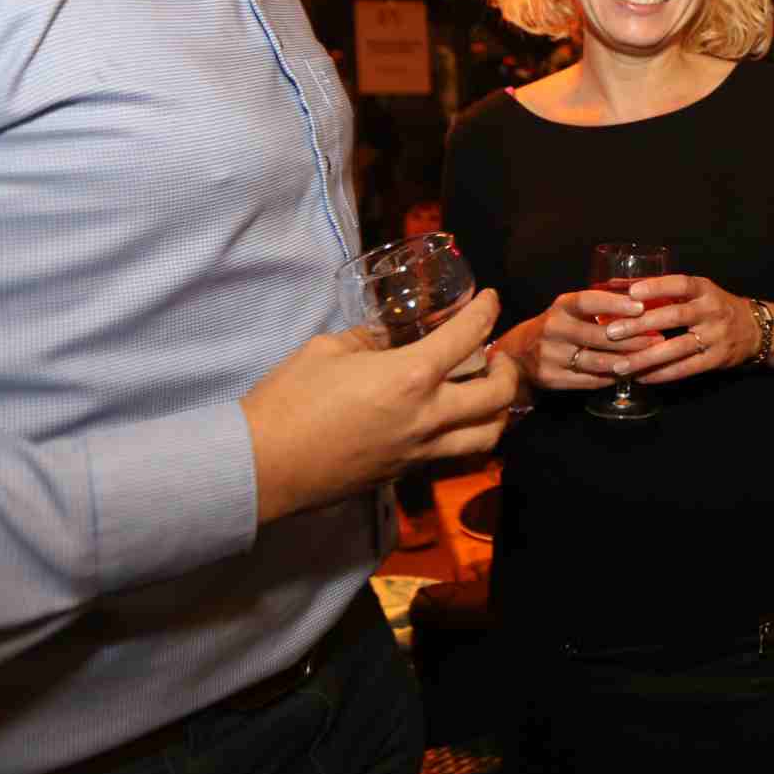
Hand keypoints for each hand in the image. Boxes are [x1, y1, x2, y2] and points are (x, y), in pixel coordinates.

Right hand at [244, 288, 521, 523]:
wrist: (264, 465)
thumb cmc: (289, 400)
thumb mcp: (328, 350)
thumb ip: (368, 340)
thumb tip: (386, 337)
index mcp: (411, 376)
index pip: (468, 336)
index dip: (487, 311)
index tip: (491, 299)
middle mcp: (428, 417)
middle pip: (498, 396)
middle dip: (509, 370)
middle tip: (498, 355)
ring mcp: (420, 451)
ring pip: (487, 437)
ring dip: (498, 412)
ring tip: (487, 394)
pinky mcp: (404, 473)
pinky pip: (452, 454)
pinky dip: (465, 435)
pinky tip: (449, 420)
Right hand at [493, 286, 659, 391]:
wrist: (516, 355)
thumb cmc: (555, 326)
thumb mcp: (569, 309)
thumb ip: (598, 306)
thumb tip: (644, 301)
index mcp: (560, 307)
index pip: (588, 301)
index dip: (614, 304)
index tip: (641, 307)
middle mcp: (553, 330)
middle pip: (598, 336)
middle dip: (632, 338)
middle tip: (658, 338)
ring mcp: (551, 357)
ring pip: (597, 362)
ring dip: (627, 361)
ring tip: (649, 357)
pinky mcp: (552, 379)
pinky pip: (590, 381)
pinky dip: (613, 377)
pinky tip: (630, 372)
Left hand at [586, 273, 756, 384]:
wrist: (755, 329)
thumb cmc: (714, 306)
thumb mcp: (696, 291)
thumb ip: (661, 289)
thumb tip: (615, 283)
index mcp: (705, 289)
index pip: (680, 284)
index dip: (657, 287)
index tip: (630, 293)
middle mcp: (712, 310)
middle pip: (675, 317)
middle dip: (641, 325)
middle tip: (612, 332)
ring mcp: (716, 336)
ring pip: (678, 347)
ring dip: (647, 358)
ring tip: (620, 365)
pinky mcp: (717, 359)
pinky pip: (687, 368)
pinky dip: (663, 374)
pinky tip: (642, 378)